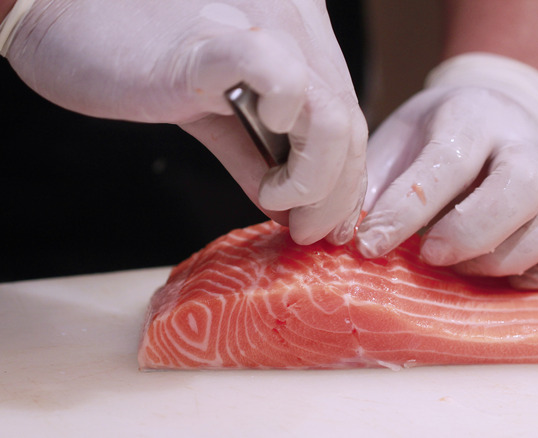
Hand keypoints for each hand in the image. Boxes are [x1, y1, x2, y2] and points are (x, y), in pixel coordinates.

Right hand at [3, 0, 366, 244]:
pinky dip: (288, 139)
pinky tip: (266, 169)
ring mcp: (263, 23)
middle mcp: (294, 20)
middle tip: (311, 233)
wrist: (55, 16)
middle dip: (338, 193)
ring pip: (333, 115)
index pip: (346, 111)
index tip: (330, 220)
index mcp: (296, 32)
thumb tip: (287, 208)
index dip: (347, 174)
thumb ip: (254, 156)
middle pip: (349, 121)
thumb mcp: (211, 114)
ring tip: (282, 204)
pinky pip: (285, 85)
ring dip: (319, 182)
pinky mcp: (217, 42)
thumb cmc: (130, 57)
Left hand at [357, 53, 537, 289]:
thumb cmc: (435, 140)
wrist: (496, 118)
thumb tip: (343, 237)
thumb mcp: (396, 144)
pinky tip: (517, 280)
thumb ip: (373, 185)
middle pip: (522, 188)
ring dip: (508, 259)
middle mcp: (527, 144)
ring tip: (466, 268)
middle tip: (430, 256)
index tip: (369, 245)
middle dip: (471, 233)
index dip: (405, 210)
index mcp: (472, 117)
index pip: (446, 164)